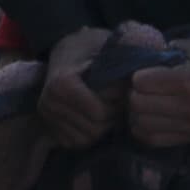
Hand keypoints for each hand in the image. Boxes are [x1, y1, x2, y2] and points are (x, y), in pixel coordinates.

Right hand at [38, 26, 119, 146]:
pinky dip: (88, 134)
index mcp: (62, 84)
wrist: (67, 52)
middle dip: (110, 118)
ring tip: (105, 109)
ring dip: (100, 128)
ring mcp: (47, 118)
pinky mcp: (48, 129)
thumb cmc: (92, 49)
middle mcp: (49, 103)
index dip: (115, 106)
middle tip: (115, 103)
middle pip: (94, 129)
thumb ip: (126, 56)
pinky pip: (76, 143)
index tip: (119, 92)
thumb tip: (143, 70)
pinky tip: (93, 118)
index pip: (99, 114)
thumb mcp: (109, 47)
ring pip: (86, 139)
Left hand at [126, 36, 189, 148]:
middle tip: (141, 87)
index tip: (144, 71)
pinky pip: (153, 139)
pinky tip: (148, 117)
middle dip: (134, 93)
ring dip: (136, 112)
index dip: (137, 75)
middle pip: (138, 105)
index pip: (141, 83)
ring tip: (145, 101)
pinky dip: (143, 129)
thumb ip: (163, 53)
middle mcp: (189, 107)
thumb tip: (137, 60)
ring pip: (141, 124)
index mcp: (189, 81)